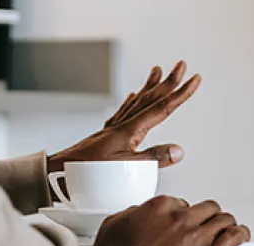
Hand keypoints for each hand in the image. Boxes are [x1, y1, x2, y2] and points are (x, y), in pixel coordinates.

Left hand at [48, 61, 201, 173]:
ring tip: (158, 71)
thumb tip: (179, 150)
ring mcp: (114, 128)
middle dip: (169, 81)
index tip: (195, 79)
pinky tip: (134, 96)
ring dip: (150, 86)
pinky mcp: (106, 135)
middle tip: (182, 65)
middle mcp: (123, 124)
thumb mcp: (126, 168)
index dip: (181, 93)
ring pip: (137, 101)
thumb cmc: (89, 173)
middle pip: (151, 98)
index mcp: (130, 130)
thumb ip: (153, 158)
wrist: (58, 173)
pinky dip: (132, 101)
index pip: (163, 107)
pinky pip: (123, 111)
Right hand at [94, 196, 250, 245]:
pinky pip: (234, 237)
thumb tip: (137, 214)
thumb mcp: (114, 226)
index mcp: (161, 207)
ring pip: (223, 220)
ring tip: (228, 227)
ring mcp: (197, 236)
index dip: (183, 212)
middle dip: (207, 215)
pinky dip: (240, 234)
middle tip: (209, 221)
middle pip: (207, 208)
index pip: (181, 202)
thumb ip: (131, 215)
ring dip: (225, 223)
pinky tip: (241, 235)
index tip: (183, 220)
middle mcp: (182, 218)